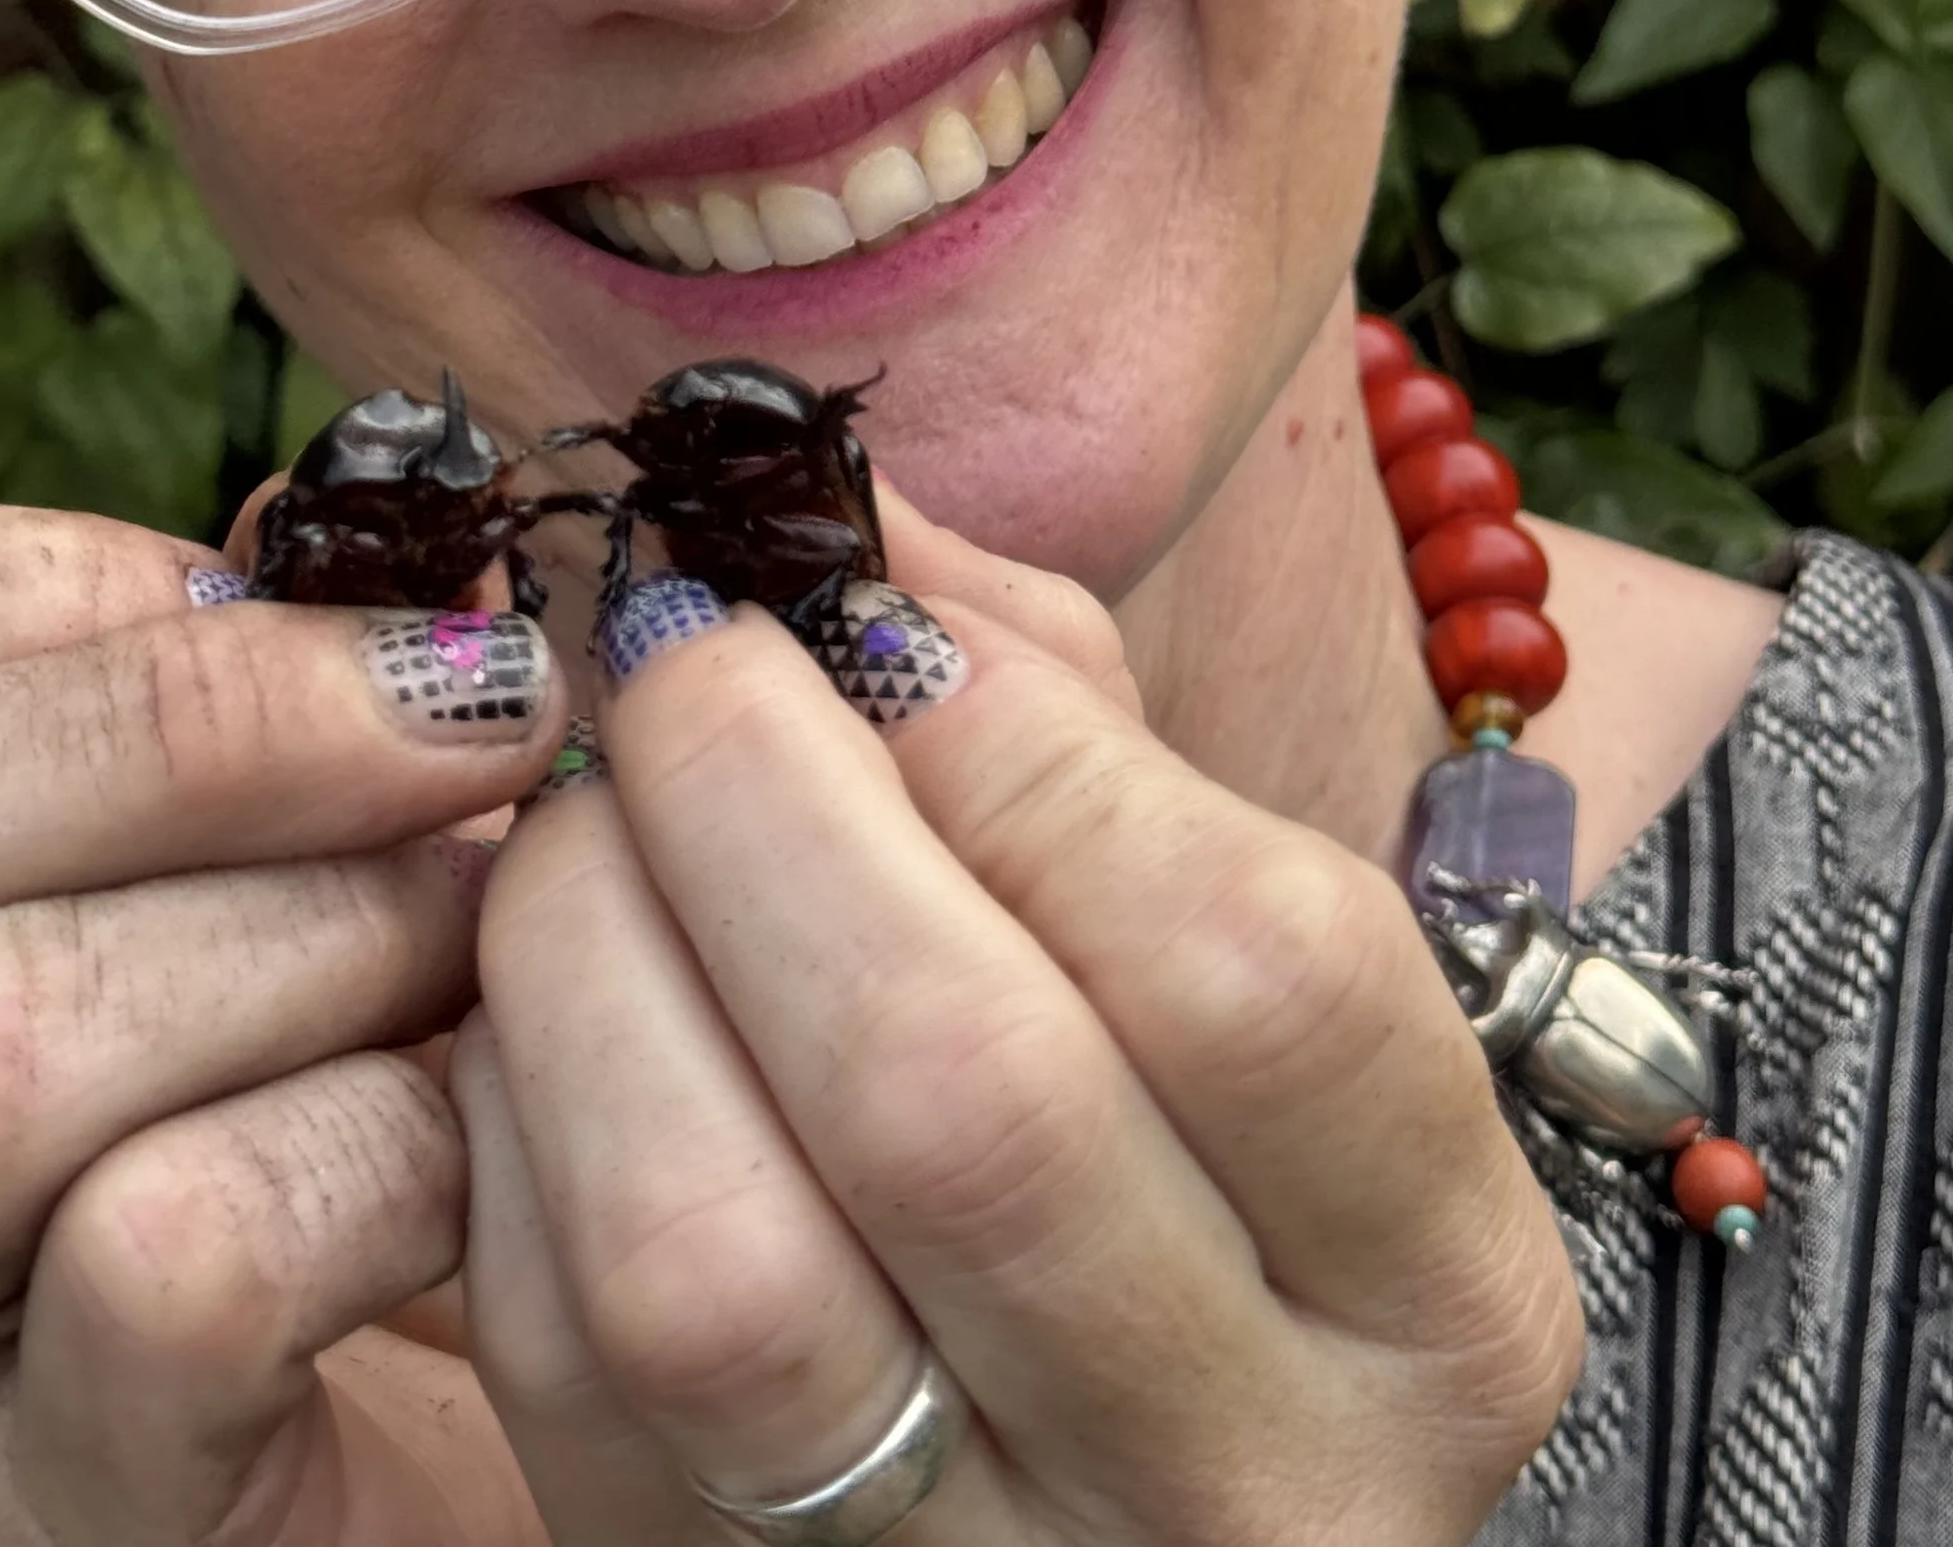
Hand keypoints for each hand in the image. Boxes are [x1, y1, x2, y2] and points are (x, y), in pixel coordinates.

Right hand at [0, 509, 567, 1546]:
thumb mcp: (281, 864)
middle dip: (204, 724)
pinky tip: (487, 1149)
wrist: (496, 1476)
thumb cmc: (377, 1118)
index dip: (58, 591)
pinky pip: (164, 1269)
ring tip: (487, 945)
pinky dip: (384, 1150)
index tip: (317, 605)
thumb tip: (355, 520)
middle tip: (482, 717)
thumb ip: (269, 678)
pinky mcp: (49, 1544)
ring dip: (318, 937)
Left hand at [455, 508, 1580, 1545]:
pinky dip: (515, 1123)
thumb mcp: (1218, 958)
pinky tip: (535, 1000)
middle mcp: (1254, 1489)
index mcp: (1437, 1297)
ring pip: (721, 1263)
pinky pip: (568, 1364)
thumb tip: (840, 508)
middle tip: (675, 649)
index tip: (870, 607)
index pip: (1251, 964)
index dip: (1026, 742)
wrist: (1094, 1529)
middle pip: (964, 1098)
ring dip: (596, 954)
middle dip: (766, 800)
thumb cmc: (1170, 1144)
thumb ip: (1060, 716)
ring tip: (580, 816)